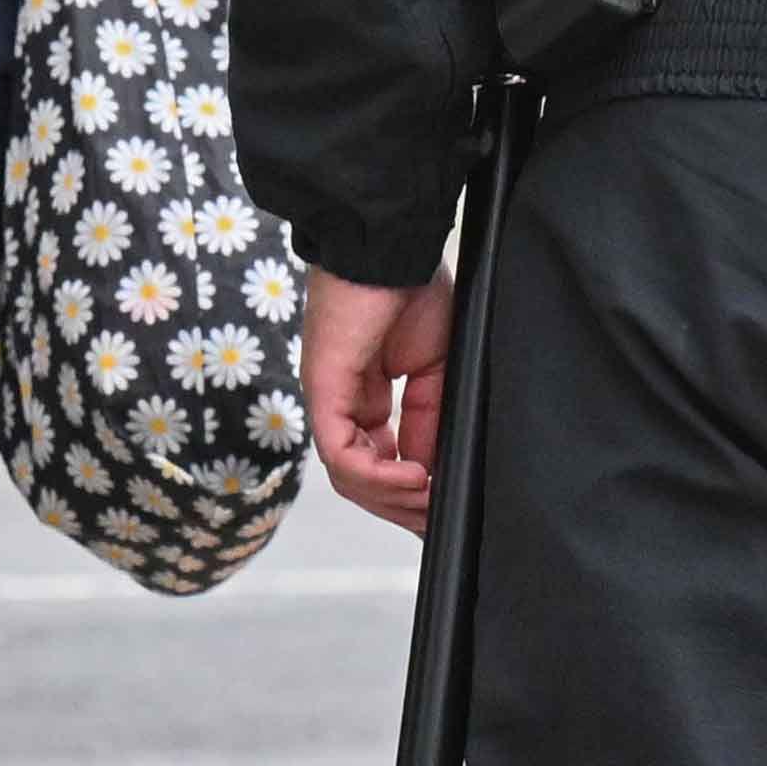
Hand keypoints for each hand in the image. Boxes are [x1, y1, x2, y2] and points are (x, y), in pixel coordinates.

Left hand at [304, 265, 457, 533]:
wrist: (391, 245)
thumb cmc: (412, 288)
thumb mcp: (436, 368)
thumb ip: (431, 420)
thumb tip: (433, 471)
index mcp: (364, 396)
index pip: (380, 462)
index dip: (411, 493)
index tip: (443, 509)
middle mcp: (340, 404)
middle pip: (361, 480)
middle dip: (402, 506)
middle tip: (437, 520)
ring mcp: (328, 400)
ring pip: (349, 477)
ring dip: (393, 498)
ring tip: (431, 500)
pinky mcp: (323, 392)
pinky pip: (343, 453)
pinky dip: (380, 476)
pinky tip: (416, 477)